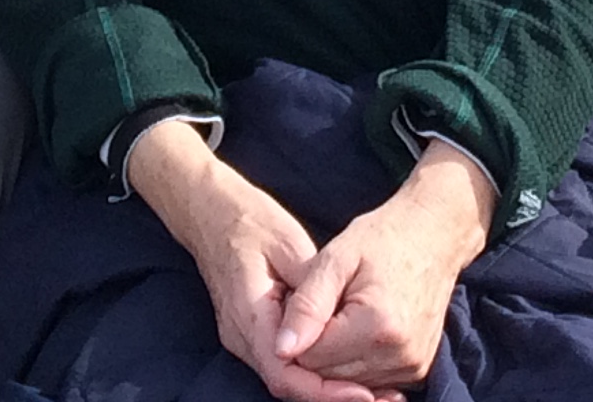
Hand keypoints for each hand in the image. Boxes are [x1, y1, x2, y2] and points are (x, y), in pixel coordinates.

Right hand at [125, 123, 376, 401]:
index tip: (365, 394)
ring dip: (327, 390)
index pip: (284, 372)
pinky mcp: (251, 335)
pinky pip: (285, 365)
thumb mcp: (287, 242)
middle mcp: (240, 335)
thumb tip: (339, 325)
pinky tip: (349, 374)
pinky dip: (316, 374)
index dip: (325, 392)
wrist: (208, 211)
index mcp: (248, 312)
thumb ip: (312, 288)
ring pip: (287, 380)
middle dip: (333, 396)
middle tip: (384, 400)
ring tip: (377, 393)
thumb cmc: (249, 219)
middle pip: (288, 384)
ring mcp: (242, 338)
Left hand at [274, 144, 495, 395]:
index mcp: (377, 326)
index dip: (297, 330)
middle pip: (328, 376)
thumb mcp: (336, 258)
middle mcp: (399, 356)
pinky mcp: (417, 371)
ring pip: (347, 383)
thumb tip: (281, 349)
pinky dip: (356, 360)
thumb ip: (307, 305)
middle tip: (325, 303)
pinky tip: (358, 327)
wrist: (434, 237)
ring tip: (344, 311)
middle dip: (315, 345)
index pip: (310, 357)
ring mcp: (412, 368)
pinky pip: (369, 380)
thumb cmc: (382, 239)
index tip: (305, 298)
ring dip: (336, 355)